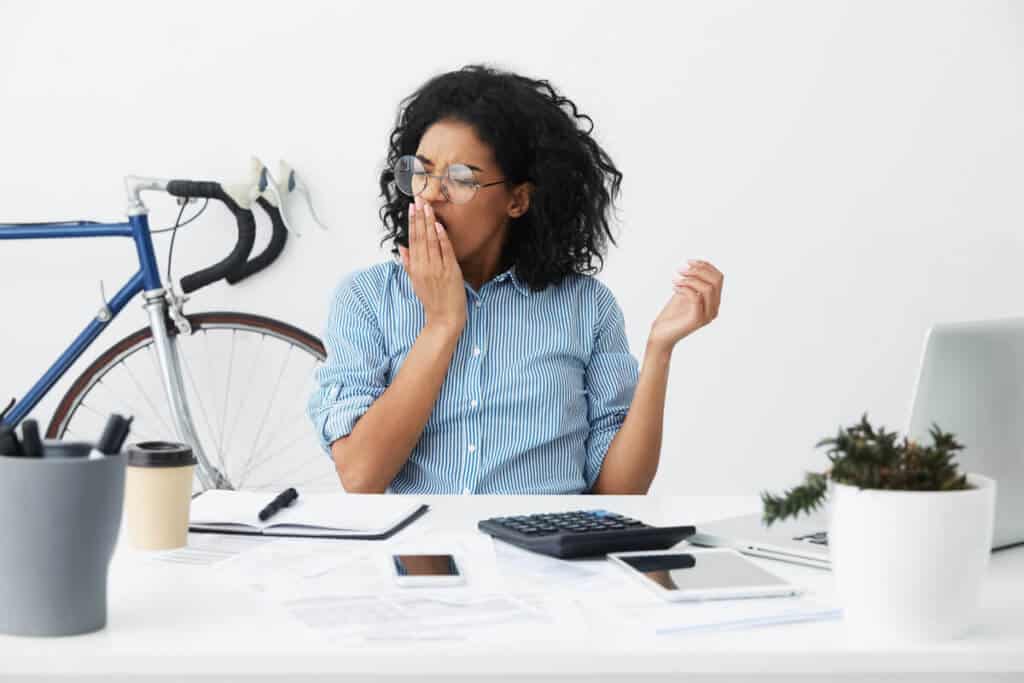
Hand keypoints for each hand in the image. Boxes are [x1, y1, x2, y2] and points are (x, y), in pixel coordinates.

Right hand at [398, 197, 466, 334]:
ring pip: (432, 241)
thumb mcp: (415, 281)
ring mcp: (437, 268)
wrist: (444, 318)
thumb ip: (408, 263)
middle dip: (419, 217)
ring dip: (429, 222)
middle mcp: (425, 266)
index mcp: (415, 268)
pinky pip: (446, 251)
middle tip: (419, 199)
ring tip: (428, 207)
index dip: (412, 222)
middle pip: (421, 237)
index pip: (412, 240)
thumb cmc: (431, 300)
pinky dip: (442, 238)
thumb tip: (401, 247)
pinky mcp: (451, 271)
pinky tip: (439, 225)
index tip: (411, 207)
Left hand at [648, 259, 723, 351]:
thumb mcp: (684, 293)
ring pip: (707, 288)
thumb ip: (693, 282)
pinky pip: (695, 297)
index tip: (688, 261)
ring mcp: (707, 315)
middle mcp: (714, 309)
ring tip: (675, 279)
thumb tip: (697, 265)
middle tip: (680, 269)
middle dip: (698, 270)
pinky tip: (674, 287)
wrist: (661, 334)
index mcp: (714, 301)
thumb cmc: (672, 314)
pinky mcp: (697, 320)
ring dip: (690, 279)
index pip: (718, 278)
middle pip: (716, 281)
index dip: (705, 266)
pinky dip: (684, 288)